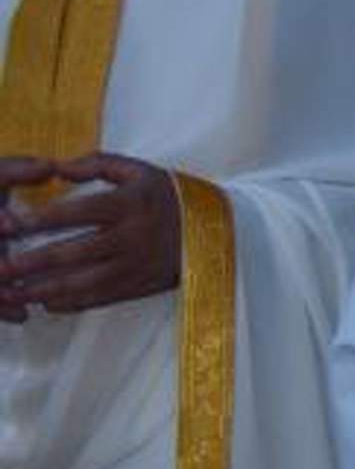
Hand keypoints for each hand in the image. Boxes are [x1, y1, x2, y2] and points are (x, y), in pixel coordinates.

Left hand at [0, 153, 181, 320]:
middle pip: (75, 252)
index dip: (43, 219)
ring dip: (45, 289)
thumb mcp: (142, 170)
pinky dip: (71, 303)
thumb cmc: (172, 196)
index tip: (12, 224)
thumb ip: (99, 164)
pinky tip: (46, 303)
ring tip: (15, 291)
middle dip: (33, 262)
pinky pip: (101, 298)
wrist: (218, 232)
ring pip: (84, 282)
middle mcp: (133, 237)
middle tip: (3, 266)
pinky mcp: (141, 286)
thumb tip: (59, 167)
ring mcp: (137, 266)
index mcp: (131, 204)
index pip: (79, 212)